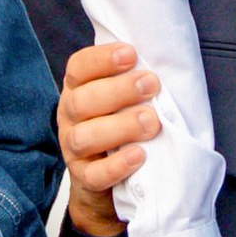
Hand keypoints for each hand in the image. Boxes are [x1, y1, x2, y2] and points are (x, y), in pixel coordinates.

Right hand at [59, 38, 158, 198]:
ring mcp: (73, 149)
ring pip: (84, 137)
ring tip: (151, 122)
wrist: (115, 182)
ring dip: (120, 127)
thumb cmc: (125, 127)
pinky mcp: (84, 178)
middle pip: (81, 101)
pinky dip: (116, 166)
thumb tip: (165, 59)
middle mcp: (70, 116)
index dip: (101, 59)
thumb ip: (134, 81)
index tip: (131, 54)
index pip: (78, 68)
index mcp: (78, 89)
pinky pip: (94, 175)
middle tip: (151, 85)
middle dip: (118, 91)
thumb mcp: (124, 99)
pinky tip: (139, 155)